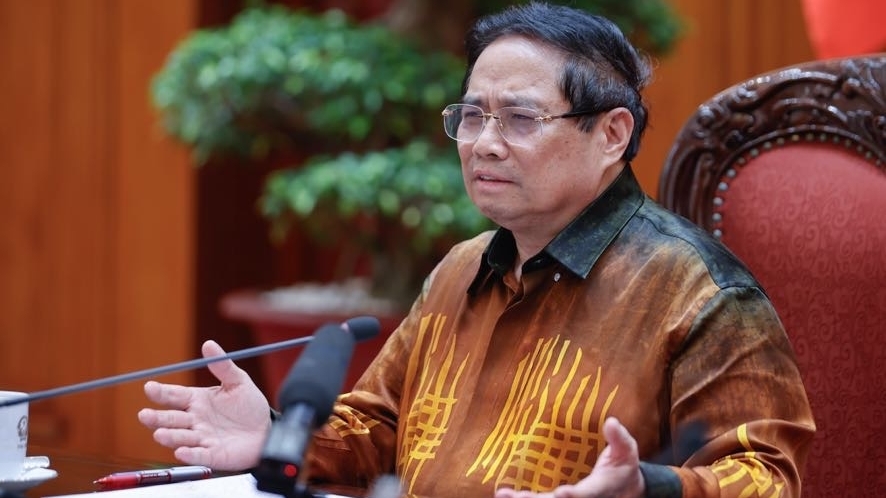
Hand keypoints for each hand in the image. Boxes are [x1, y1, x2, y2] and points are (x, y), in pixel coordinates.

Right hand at [138, 340, 271, 470]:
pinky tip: (181, 451)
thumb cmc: (249, 406)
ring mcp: (202, 438)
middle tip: (144, 415)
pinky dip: (190, 454)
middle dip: (156, 418)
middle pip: (171, 419)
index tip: (149, 387)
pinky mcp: (212, 455)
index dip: (161, 392)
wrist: (266, 430)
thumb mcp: (238, 381)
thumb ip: (222, 365)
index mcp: (197, 400)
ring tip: (159, 433)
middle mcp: (195, 420)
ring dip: (169, 436)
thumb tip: (209, 344)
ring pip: (181, 437)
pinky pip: (199, 455)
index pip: (175, 395)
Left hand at [494, 417, 643, 497]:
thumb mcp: (627, 450)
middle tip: (517, 497)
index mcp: (599, 488)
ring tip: (503, 494)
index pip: (586, 494)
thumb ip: (619, 438)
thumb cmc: (624, 466)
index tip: (561, 493)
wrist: (626, 489)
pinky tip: (505, 494)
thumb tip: (611, 421)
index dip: (573, 495)